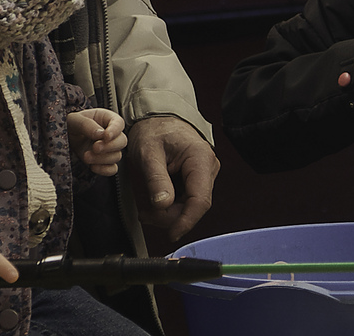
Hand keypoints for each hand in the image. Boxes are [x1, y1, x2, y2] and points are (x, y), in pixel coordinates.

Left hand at [68, 108, 127, 176]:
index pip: (119, 123)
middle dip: (109, 146)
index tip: (106, 136)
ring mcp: (108, 149)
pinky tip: (92, 166)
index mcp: (106, 119)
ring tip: (86, 156)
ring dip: (102, 159)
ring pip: (117, 156)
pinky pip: (112, 169)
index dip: (115, 130)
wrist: (64, 139)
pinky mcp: (103, 162)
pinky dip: (104, 170)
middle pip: (122, 141)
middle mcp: (110, 134)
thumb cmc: (70, 125)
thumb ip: (86, 125)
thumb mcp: (74, 120)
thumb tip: (100, 134)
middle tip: (95, 147)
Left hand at [128, 115, 219, 241]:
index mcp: (201, 159)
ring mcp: (204, 175)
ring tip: (146, 209)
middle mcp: (208, 168)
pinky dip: (170, 207)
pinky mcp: (196, 180)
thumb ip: (156, 179)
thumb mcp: (148, 153)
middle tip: (146, 215)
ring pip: (190, 207)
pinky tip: (154, 203)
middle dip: (170, 216)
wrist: (157, 118)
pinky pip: (186, 201)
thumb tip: (163, 205)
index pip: (200, 200)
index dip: (186, 220)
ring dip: (168, 214)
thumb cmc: (153, 130)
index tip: (172, 234)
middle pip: (194, 206)